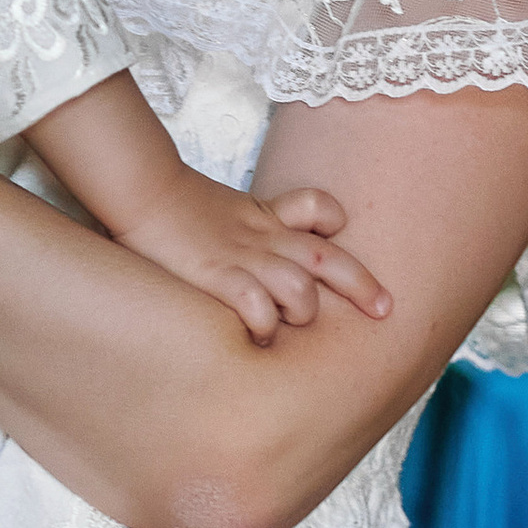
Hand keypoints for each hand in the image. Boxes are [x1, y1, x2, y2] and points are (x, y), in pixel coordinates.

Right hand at [119, 174, 391, 344]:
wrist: (141, 190)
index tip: (338, 231)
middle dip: (362, 286)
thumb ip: (255, 224)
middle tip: (385, 310)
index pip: (319, 208)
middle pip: (329, 257)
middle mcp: (265, 238)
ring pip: (299, 288)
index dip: (335, 219)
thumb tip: (266, 257)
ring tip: (292, 324)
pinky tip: (257, 336)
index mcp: (267, 217)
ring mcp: (244, 257)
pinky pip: (256, 305)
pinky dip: (263, 325)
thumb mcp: (229, 207)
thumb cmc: (177, 206)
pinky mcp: (217, 277)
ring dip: (303, 310)